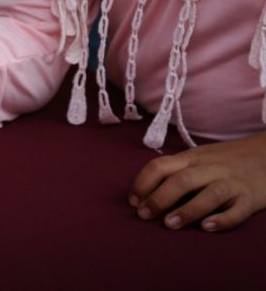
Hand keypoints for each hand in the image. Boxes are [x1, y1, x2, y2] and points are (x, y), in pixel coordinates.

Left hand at [129, 132, 265, 231]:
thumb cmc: (226, 159)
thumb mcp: (199, 158)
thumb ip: (177, 170)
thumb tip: (144, 192)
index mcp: (192, 157)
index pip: (160, 165)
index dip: (143, 183)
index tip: (132, 201)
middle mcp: (210, 168)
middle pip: (181, 180)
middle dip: (159, 198)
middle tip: (144, 216)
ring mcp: (232, 182)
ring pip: (209, 194)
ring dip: (187, 210)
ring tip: (169, 224)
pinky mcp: (252, 197)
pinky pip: (238, 210)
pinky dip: (223, 219)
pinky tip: (207, 227)